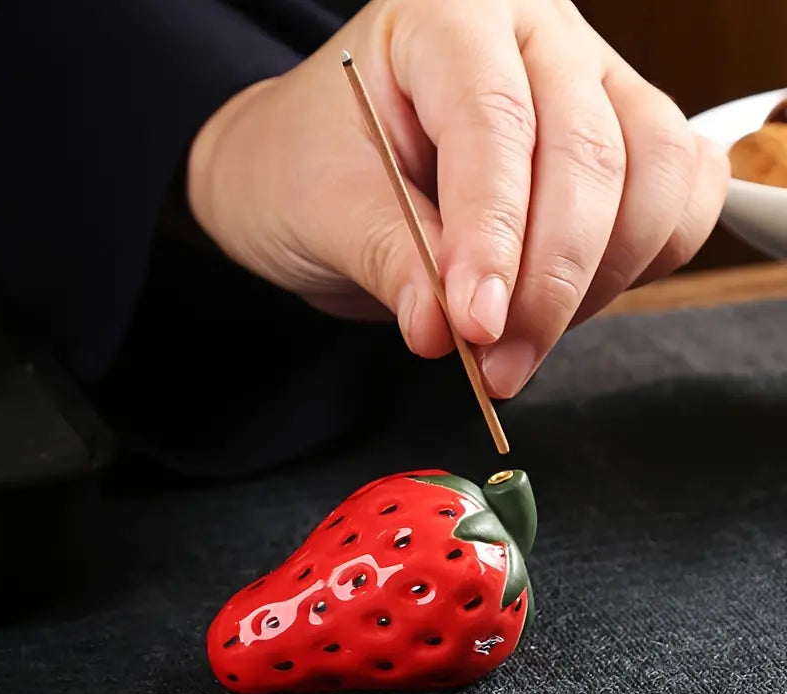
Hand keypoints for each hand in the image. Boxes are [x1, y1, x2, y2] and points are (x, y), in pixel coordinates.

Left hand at [187, 0, 729, 397]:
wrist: (317, 165)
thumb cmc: (308, 165)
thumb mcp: (323, 209)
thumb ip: (391, 261)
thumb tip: (445, 331)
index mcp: (446, 18)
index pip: (494, 126)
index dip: (494, 236)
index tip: (478, 324)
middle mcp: (533, 36)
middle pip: (588, 155)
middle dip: (549, 283)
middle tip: (501, 363)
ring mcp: (592, 82)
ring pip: (655, 176)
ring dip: (599, 281)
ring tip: (526, 339)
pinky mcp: (623, 137)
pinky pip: (680, 195)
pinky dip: (644, 259)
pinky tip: (580, 296)